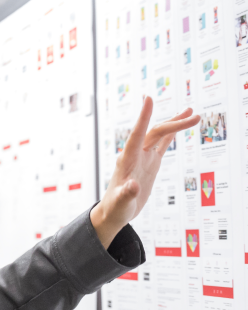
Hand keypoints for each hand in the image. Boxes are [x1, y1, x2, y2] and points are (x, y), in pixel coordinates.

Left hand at [90, 97, 198, 247]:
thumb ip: (126, 193)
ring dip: (174, 124)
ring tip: (192, 112)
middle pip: (155, 132)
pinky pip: (162, 145)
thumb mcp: (121, 203)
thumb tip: (132, 185)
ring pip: (160, 135)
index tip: (148, 98)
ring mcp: (143, 157)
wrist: (115, 211)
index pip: (136, 133)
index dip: (143, 117)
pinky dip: (171, 135)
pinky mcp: (150, 163)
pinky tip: (180, 126)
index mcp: (127, 159)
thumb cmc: (115, 207)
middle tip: (194, 114)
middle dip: (173, 123)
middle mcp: (135, 154)